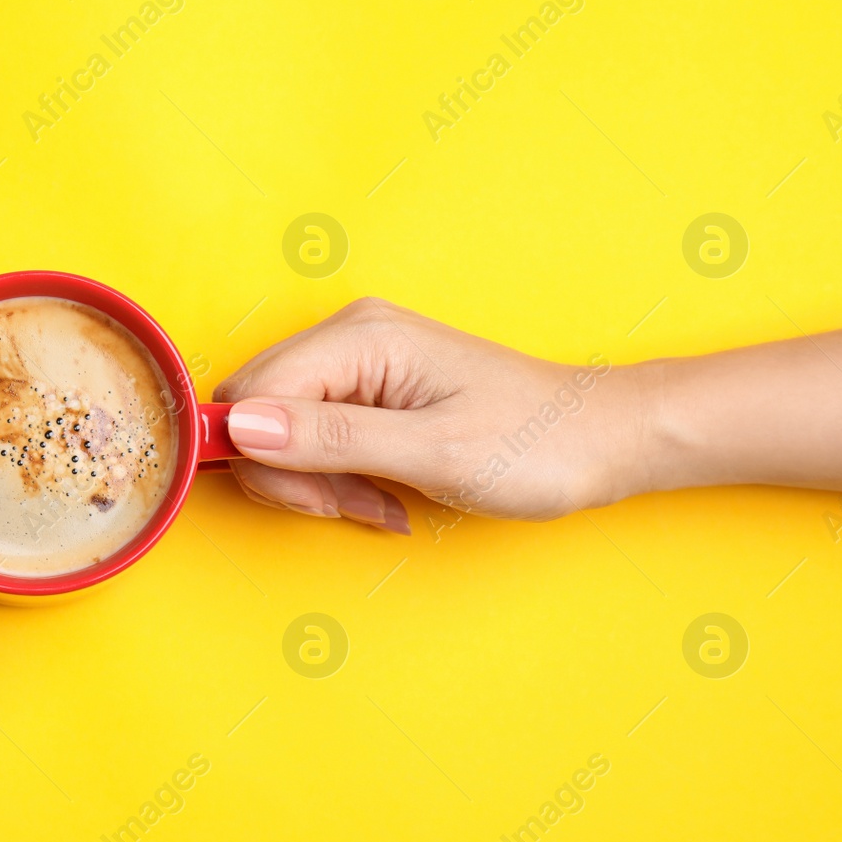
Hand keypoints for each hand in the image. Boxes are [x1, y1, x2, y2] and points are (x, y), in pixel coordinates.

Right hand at [214, 298, 647, 530]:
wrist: (600, 440)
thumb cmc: (534, 444)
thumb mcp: (433, 453)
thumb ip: (332, 440)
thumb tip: (241, 428)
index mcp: (360, 337)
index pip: (251, 394)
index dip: (262, 456)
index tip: (317, 500)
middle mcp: (349, 337)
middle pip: (257, 412)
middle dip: (291, 474)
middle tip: (353, 504)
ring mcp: (358, 362)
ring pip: (281, 432)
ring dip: (317, 483)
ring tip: (379, 502)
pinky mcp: (368, 390)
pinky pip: (313, 438)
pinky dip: (336, 478)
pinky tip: (382, 495)